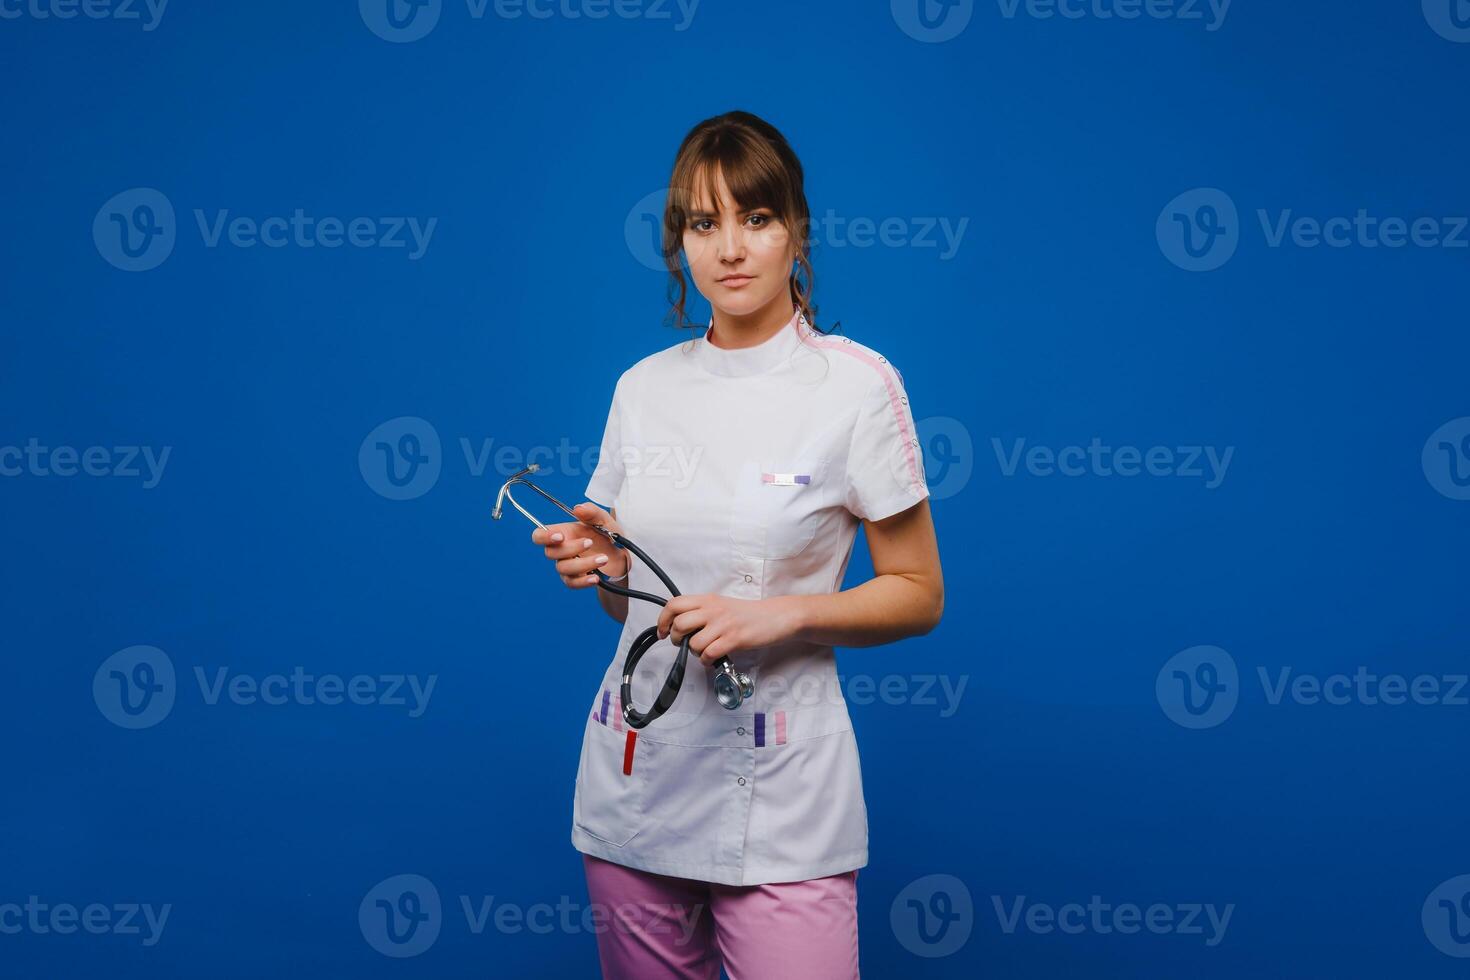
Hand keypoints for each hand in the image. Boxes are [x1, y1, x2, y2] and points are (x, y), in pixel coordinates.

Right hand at [529, 502, 629, 589]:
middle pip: (550, 553)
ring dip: (584, 564)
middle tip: (590, 542)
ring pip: (563, 568)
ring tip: (604, 558)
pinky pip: (572, 583)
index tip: (560, 536)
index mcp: (563, 533)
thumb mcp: (603, 520)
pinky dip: (583, 581)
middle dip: (570, 548)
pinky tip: (595, 577)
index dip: (544, 536)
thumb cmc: (607, 535)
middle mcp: (561, 550)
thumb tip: (578, 508)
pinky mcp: (576, 579)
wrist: (621, 556)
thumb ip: (591, 512)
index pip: (539, 535)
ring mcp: (567, 566)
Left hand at [655, 594, 799, 664]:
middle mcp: (713, 609)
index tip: (662, 632)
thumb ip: (701, 611)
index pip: (674, 604)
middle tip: (683, 643)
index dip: (662, 620)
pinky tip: (713, 658)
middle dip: (676, 639)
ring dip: (694, 652)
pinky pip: (709, 654)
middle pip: (679, 624)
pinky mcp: (734, 639)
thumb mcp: (721, 605)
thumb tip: (679, 625)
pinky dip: (706, 660)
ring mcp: (724, 624)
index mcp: (708, 599)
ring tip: (704, 650)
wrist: (776, 616)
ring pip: (693, 643)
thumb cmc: (748, 614)